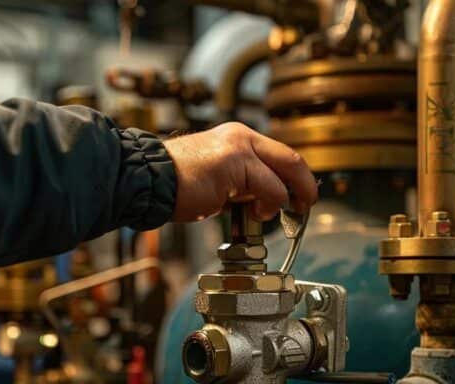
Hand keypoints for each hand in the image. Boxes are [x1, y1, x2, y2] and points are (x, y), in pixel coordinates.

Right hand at [163, 122, 317, 221]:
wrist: (148, 180)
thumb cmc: (176, 184)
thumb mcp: (218, 178)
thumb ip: (242, 183)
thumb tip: (262, 200)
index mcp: (237, 137)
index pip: (279, 154)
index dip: (295, 178)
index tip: (297, 198)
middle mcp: (241, 137)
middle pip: (292, 159)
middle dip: (305, 186)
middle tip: (305, 206)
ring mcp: (239, 148)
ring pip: (286, 173)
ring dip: (284, 200)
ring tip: (266, 214)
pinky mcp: (235, 164)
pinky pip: (270, 189)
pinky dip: (269, 206)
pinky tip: (252, 214)